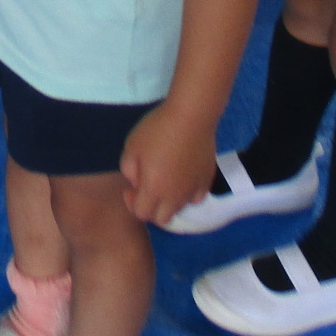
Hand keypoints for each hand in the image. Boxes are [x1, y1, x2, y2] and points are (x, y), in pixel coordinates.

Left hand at [120, 100, 218, 224]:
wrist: (191, 117)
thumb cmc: (157, 130)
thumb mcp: (131, 147)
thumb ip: (128, 171)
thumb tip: (136, 183)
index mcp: (154, 190)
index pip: (142, 214)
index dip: (132, 203)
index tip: (130, 187)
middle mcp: (175, 197)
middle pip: (162, 219)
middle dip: (151, 209)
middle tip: (147, 188)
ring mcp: (194, 190)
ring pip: (180, 209)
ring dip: (169, 201)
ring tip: (164, 180)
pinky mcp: (207, 180)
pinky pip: (196, 198)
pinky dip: (187, 194)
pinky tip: (182, 178)